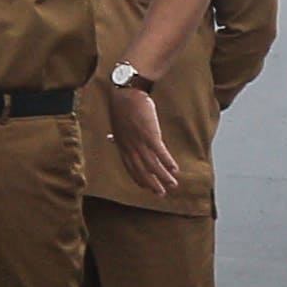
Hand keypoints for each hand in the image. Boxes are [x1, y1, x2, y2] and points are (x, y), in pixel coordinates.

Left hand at [110, 79, 181, 202]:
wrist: (126, 92)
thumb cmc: (122, 106)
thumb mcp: (116, 124)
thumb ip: (117, 135)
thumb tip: (111, 139)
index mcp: (122, 146)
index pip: (131, 168)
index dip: (140, 180)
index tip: (148, 188)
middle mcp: (130, 147)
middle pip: (142, 171)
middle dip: (152, 184)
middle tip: (162, 194)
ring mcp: (139, 142)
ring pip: (152, 165)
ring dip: (163, 177)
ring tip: (173, 185)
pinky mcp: (150, 134)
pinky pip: (160, 152)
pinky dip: (167, 162)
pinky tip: (175, 169)